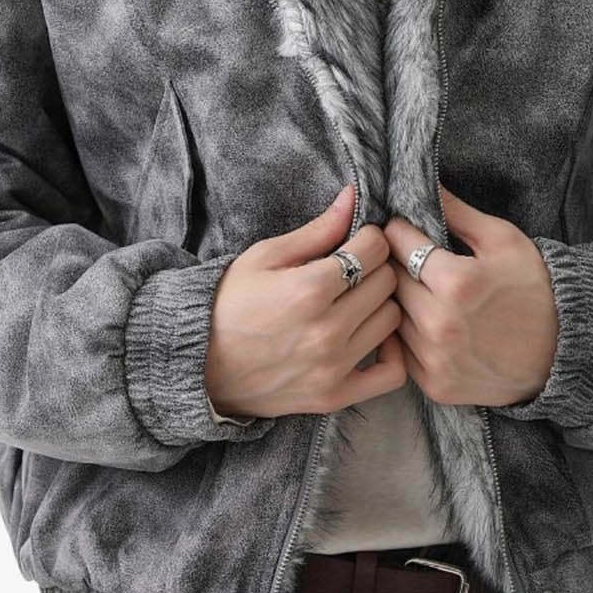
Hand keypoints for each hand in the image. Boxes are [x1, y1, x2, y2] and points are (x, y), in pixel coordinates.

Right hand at [204, 184, 405, 418]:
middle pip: (387, 282)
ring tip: (357, 299)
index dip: (367, 237)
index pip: (374, 248)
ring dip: (380, 304)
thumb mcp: (266, 255)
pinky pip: (391, 374)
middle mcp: (328, 329)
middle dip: (375, 267)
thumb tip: (352, 196)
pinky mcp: (335, 396)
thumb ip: (317, 230)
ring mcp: (334, 367)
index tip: (355, 240)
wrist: (199, 363)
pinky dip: (392, 354)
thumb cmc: (229, 301)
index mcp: (309, 288)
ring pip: (393, 320)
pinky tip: (371, 336)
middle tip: (355, 268)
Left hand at [381, 183, 557, 406]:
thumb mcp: (502, 238)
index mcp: (456, 282)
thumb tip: (422, 185)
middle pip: (389, 279)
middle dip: (392, 261)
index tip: (402, 226)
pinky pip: (400, 351)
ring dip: (396, 298)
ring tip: (411, 285)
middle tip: (402, 253)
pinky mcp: (435, 386)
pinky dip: (404, 334)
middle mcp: (439, 324)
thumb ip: (456, 211)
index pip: (398, 242)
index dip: (398, 228)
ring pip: (389, 316)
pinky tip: (421, 319)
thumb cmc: (535, 287)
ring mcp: (435, 359)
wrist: (563, 351)